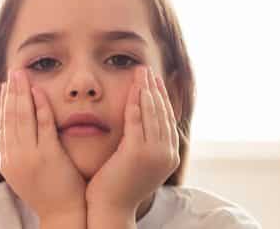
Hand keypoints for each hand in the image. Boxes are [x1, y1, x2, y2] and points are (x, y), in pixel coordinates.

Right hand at [0, 69, 86, 226]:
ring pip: (23, 118)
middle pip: (10, 117)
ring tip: (22, 75)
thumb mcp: (26, 170)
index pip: (2, 124)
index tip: (5, 84)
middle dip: (11, 92)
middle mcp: (14, 157)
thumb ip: (20, 148)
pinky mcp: (48, 156)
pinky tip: (39, 92)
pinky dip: (40, 106)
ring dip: (22, 93)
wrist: (63, 215)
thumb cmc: (49, 192)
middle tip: (13, 72)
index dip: (3, 102)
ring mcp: (30, 157)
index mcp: (6, 160)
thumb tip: (15, 127)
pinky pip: (43, 125)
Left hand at [86, 67, 179, 225]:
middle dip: (155, 88)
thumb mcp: (136, 164)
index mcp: (169, 156)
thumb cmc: (117, 187)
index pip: (167, 120)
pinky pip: (136, 120)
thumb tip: (141, 129)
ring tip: (141, 72)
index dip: (162, 98)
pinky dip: (135, 101)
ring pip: (151, 113)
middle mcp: (167, 154)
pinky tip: (133, 88)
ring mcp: (154, 153)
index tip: (154, 81)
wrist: (110, 209)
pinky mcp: (137, 152)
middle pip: (162, 112)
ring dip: (146, 89)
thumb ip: (142, 145)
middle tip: (147, 69)